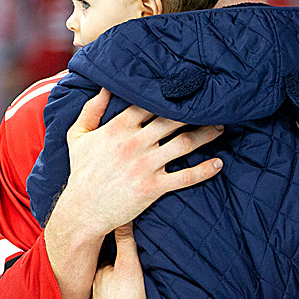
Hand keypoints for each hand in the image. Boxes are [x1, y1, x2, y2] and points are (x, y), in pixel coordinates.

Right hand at [45, 88, 223, 298]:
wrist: (82, 211)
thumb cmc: (81, 172)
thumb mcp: (78, 136)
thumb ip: (91, 110)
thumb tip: (104, 88)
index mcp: (118, 127)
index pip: (149, 103)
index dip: (169, 95)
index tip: (185, 89)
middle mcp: (134, 142)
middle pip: (173, 119)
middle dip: (194, 111)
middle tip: (212, 106)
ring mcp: (145, 165)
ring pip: (184, 144)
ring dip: (206, 134)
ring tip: (220, 128)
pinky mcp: (153, 187)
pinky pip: (186, 176)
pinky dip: (204, 170)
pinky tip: (218, 164)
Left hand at [92, 224, 182, 298]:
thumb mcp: (128, 264)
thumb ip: (125, 241)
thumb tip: (121, 216)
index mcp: (98, 275)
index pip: (102, 257)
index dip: (110, 250)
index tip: (115, 242)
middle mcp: (94, 291)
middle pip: (103, 275)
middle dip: (110, 270)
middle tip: (122, 265)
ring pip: (105, 292)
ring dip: (112, 288)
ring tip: (125, 285)